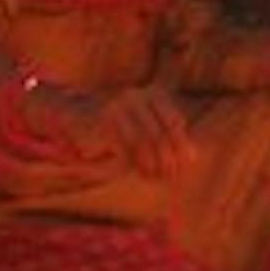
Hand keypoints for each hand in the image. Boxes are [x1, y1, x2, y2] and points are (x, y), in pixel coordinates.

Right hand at [62, 84, 192, 177]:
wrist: (76, 108)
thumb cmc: (120, 120)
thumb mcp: (146, 120)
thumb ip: (168, 135)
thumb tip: (193, 158)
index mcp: (153, 93)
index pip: (175, 121)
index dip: (182, 144)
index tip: (187, 165)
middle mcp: (137, 95)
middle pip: (159, 133)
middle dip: (168, 158)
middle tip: (172, 176)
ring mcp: (118, 106)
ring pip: (141, 142)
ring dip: (151, 164)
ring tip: (157, 177)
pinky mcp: (102, 120)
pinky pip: (122, 146)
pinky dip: (133, 162)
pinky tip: (140, 172)